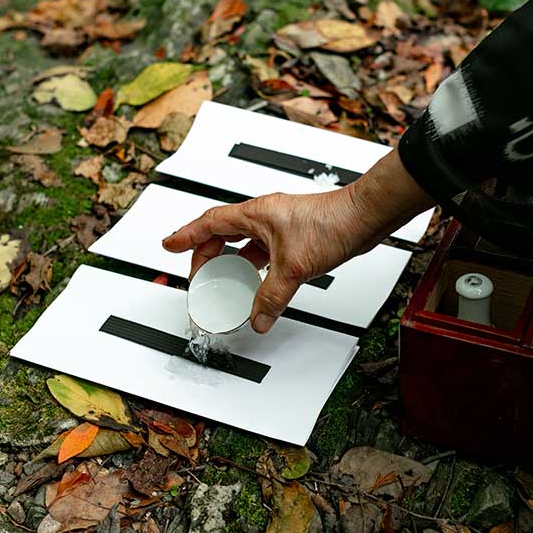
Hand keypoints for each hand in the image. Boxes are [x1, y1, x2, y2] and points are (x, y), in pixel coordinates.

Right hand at [162, 148, 432, 332]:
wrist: (363, 218)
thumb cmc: (332, 224)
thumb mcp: (292, 268)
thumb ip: (271, 297)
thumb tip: (258, 317)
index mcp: (255, 214)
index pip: (209, 223)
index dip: (186, 235)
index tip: (169, 244)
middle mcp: (264, 216)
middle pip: (222, 233)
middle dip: (206, 253)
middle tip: (198, 273)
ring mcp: (279, 225)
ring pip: (244, 243)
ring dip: (232, 261)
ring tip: (224, 280)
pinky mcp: (294, 236)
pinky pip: (263, 252)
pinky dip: (255, 267)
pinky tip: (259, 282)